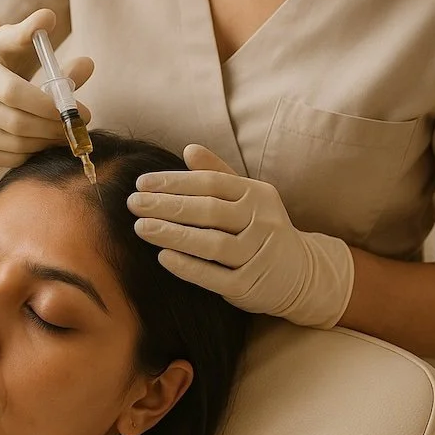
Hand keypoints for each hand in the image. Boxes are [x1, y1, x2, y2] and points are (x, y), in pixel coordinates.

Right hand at [0, 9, 93, 168]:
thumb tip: (50, 18)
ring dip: (42, 143)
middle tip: (75, 126)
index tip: (75, 108)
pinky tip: (41, 143)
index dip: (45, 104)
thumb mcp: (10, 42)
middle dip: (50, 127)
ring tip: (63, 134)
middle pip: (13, 123)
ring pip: (9, 145)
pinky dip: (27, 155)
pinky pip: (1, 160)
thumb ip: (31, 33)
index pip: (12, 91)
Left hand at [127, 144, 353, 327]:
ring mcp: (258, 255)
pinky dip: (188, 267)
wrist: (302, 274)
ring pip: (210, 243)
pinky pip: (215, 276)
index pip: (210, 184)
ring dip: (172, 234)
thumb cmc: (261, 227)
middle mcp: (261, 221)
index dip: (174, 182)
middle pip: (207, 211)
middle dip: (166, 206)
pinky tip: (163, 257)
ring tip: (141, 228)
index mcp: (257, 194)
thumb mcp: (247, 196)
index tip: (141, 183)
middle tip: (133, 204)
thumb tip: (189, 149)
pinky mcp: (251, 286)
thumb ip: (217, 173)